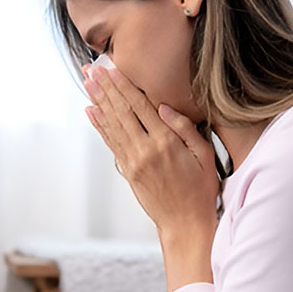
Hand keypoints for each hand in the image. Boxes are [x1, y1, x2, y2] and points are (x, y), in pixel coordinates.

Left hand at [82, 63, 219, 237]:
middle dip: (105, 88)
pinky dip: (99, 125)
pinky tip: (91, 111)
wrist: (185, 222)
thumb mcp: (205, 155)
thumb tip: (164, 107)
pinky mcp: (127, 170)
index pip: (140, 106)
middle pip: (121, 111)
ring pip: (112, 124)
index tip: (111, 68)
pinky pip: (110, 142)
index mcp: (167, 142)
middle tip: (91, 69)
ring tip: (87, 82)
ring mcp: (133, 161)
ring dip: (98, 101)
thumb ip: (185, 128)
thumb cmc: (200, 189)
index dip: (124, 85)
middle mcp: (146, 149)